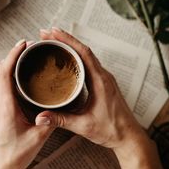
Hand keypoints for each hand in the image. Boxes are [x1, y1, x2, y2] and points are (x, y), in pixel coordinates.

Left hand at [0, 40, 53, 168]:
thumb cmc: (13, 156)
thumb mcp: (37, 138)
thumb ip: (49, 121)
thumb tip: (57, 108)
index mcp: (4, 106)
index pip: (4, 73)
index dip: (13, 55)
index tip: (23, 44)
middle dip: (11, 56)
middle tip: (26, 48)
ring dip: (7, 66)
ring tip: (22, 59)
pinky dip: (5, 76)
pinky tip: (15, 78)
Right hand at [39, 28, 144, 148]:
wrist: (129, 137)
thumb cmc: (111, 130)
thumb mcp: (83, 125)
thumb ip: (60, 120)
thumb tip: (39, 117)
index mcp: (100, 81)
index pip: (84, 53)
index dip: (68, 40)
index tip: (53, 32)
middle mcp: (103, 76)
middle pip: (83, 50)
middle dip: (64, 39)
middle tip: (46, 34)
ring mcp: (104, 78)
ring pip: (86, 55)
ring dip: (70, 46)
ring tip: (53, 42)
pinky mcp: (102, 83)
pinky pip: (88, 63)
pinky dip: (75, 56)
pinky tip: (66, 58)